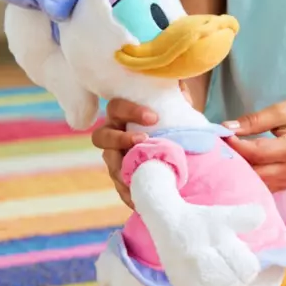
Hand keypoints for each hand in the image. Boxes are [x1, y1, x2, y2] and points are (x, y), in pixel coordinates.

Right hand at [92, 81, 191, 206]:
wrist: (178, 145)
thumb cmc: (172, 121)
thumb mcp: (177, 108)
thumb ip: (178, 95)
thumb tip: (183, 83)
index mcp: (123, 114)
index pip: (116, 107)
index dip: (130, 111)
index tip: (154, 117)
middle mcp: (114, 134)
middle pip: (102, 136)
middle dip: (120, 138)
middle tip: (144, 141)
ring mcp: (115, 156)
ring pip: (108, 163)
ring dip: (120, 170)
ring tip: (139, 178)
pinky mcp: (122, 176)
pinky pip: (119, 185)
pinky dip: (127, 193)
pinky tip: (138, 202)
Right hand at [160, 202, 264, 285]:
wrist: (166, 221)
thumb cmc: (199, 218)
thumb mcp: (226, 214)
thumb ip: (248, 217)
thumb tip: (261, 216)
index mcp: (219, 237)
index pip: (248, 268)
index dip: (247, 266)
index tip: (239, 259)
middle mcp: (204, 255)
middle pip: (235, 284)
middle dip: (237, 279)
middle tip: (228, 270)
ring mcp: (190, 271)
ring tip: (218, 279)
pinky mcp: (179, 282)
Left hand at [223, 98, 285, 191]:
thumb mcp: (283, 110)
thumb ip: (254, 121)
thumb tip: (227, 128)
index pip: (255, 153)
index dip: (234, 145)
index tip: (220, 134)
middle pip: (252, 172)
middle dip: (232, 160)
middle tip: (217, 146)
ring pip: (254, 182)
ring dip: (237, 170)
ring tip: (225, 154)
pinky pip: (260, 185)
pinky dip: (247, 176)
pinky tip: (237, 164)